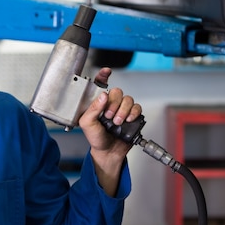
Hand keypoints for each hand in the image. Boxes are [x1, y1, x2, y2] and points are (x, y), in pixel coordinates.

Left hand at [78, 68, 141, 195]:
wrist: (108, 152)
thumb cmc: (96, 138)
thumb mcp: (87, 124)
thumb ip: (92, 109)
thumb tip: (102, 96)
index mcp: (97, 102)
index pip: (101, 84)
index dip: (103, 75)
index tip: (106, 71)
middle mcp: (110, 103)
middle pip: (117, 91)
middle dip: (114, 103)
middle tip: (109, 115)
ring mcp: (122, 109)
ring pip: (128, 99)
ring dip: (123, 110)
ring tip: (117, 122)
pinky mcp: (132, 115)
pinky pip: (137, 107)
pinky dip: (133, 112)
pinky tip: (127, 120)